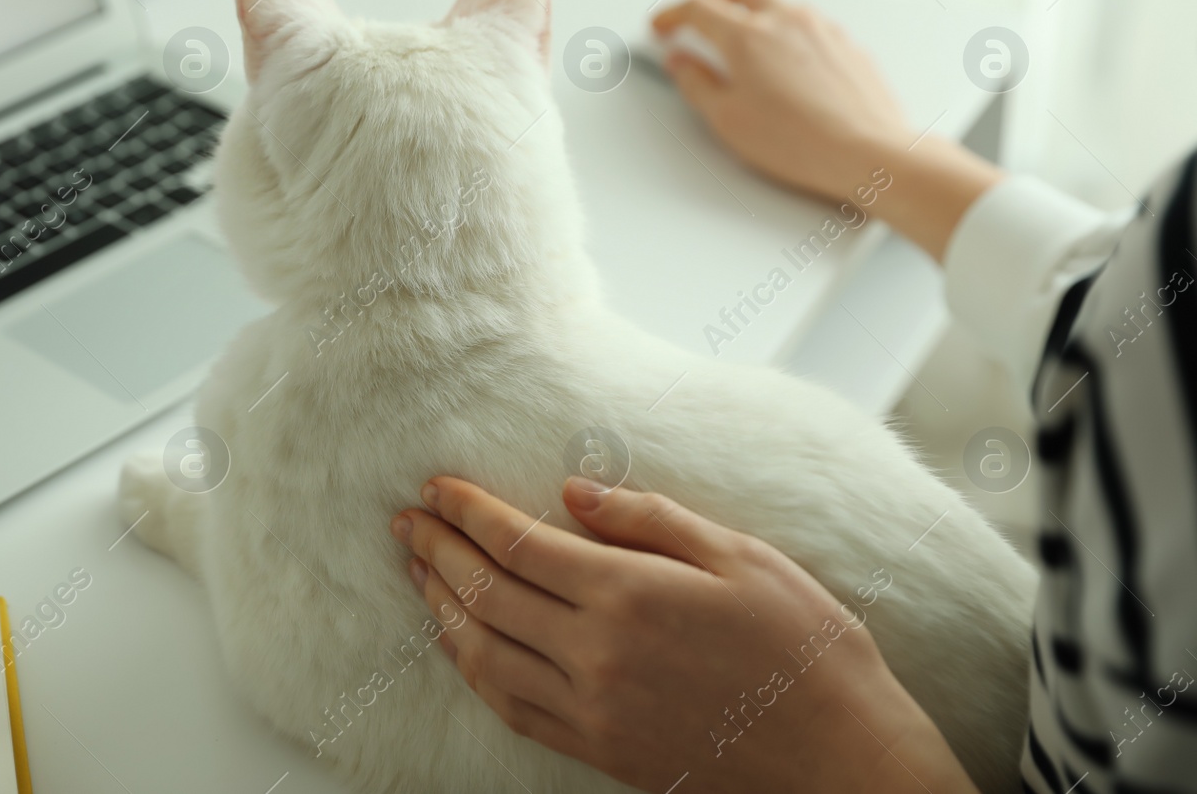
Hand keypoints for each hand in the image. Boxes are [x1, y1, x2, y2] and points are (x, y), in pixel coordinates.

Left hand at [390, 477, 978, 793]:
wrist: (841, 761)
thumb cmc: (806, 649)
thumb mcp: (741, 557)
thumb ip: (649, 519)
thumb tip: (573, 490)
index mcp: (629, 595)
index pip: (517, 544)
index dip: (467, 512)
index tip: (437, 487)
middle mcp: (596, 654)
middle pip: (486, 594)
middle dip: (437, 550)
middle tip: (406, 520)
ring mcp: (592, 709)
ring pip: (484, 655)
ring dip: (441, 607)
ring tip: (417, 571)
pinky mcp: (598, 748)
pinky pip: (510, 706)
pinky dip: (472, 669)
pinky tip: (459, 643)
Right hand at [651, 0, 1001, 260]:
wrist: (868, 153)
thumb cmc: (800, 143)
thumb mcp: (727, 120)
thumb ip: (697, 83)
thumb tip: (681, 62)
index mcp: (747, 37)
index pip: (699, 7)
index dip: (673, 14)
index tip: (663, 26)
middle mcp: (786, 21)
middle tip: (698, 17)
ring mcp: (821, 29)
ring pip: (779, 4)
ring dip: (754, 15)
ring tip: (742, 49)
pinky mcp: (846, 45)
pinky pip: (808, 27)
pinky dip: (785, 36)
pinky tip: (783, 68)